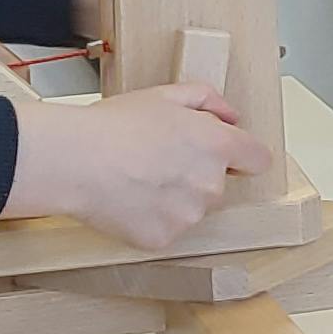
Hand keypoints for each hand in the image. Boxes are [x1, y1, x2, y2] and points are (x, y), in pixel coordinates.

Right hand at [4, 85, 271, 253]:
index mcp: (217, 146)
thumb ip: (207, 100)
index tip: (227, 155)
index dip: (243, 156)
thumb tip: (230, 117)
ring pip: (191, 209)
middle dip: (197, 174)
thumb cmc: (113, 125)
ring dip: (174, 198)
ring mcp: (188, 216)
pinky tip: (126, 200)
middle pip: (219, 185)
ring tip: (136, 179)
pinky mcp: (163, 239)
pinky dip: (150, 219)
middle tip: (158, 160)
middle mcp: (211, 185)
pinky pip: (165, 229)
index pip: (258, 160)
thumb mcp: (164, 94)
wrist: (73, 161)